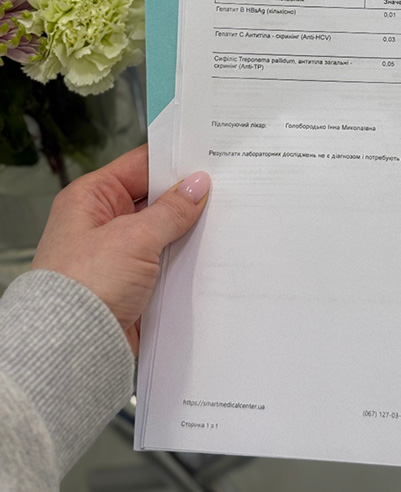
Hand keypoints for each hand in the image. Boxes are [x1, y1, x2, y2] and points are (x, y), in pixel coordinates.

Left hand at [31, 144, 209, 354]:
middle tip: (224, 189)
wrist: (71, 348)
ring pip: (162, 230)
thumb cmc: (84, 287)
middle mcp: (102, 222)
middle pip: (153, 198)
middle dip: (185, 197)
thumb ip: (171, 210)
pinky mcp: (130, 282)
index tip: (208, 158)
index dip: (173, 161)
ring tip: (223, 219)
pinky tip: (208, 253)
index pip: (140, 165)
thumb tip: (197, 186)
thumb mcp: (134, 237)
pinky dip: (183, 258)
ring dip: (187, 230)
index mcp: (91, 197)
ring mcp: (117, 253)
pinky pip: (163, 260)